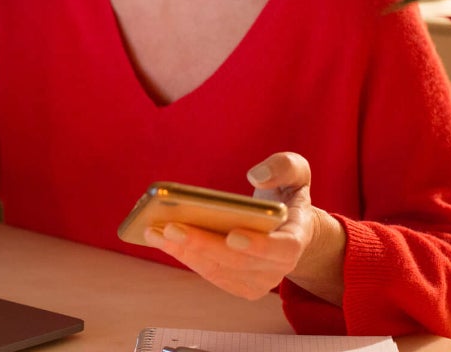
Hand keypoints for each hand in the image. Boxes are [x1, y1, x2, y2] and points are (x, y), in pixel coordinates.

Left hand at [143, 152, 343, 304]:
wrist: (287, 226)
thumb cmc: (286, 195)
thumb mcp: (295, 173)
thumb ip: (284, 167)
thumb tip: (256, 176)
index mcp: (296, 238)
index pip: (282, 249)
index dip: (259, 246)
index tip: (233, 235)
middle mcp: (278, 268)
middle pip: (238, 262)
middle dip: (203, 244)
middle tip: (171, 227)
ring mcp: (258, 281)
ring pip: (218, 271)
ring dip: (185, 252)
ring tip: (154, 230)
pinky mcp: (237, 284)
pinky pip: (208, 273)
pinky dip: (184, 256)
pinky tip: (160, 238)